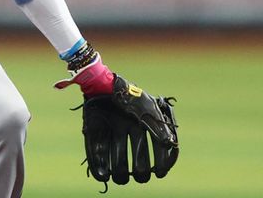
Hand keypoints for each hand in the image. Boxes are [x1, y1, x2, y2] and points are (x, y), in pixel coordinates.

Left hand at [60, 72, 178, 186]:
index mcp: (142, 124)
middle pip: (137, 157)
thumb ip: (157, 126)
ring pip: (117, 158)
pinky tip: (102, 176)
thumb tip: (168, 144)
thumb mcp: (146, 109)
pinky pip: (96, 152)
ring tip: (120, 178)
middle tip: (141, 176)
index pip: (156, 148)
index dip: (161, 162)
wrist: (101, 83)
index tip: (160, 173)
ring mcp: (110, 131)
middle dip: (140, 170)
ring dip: (120, 171)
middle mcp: (126, 130)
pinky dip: (98, 166)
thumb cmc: (127, 95)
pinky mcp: (94, 131)